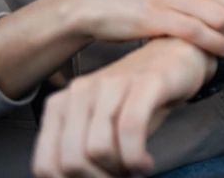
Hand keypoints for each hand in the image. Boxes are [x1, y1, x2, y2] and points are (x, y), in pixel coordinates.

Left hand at [32, 38, 213, 177]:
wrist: (176, 56)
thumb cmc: (137, 99)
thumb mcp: (100, 126)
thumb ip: (79, 150)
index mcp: (60, 104)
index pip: (46, 165)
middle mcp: (80, 90)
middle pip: (73, 161)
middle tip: (121, 176)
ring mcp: (112, 83)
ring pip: (99, 148)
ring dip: (120, 170)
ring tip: (135, 169)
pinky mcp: (146, 82)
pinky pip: (131, 129)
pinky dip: (136, 158)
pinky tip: (145, 163)